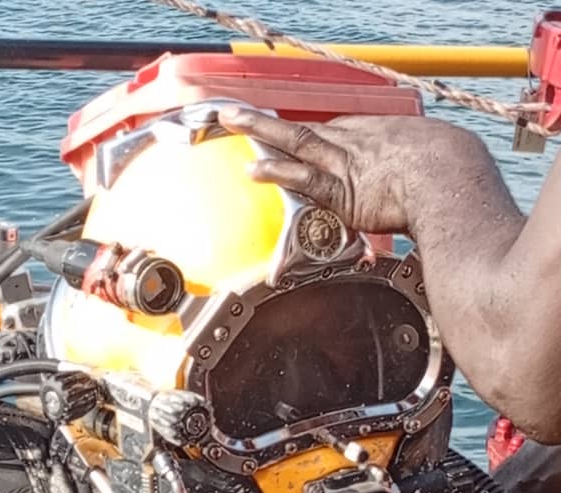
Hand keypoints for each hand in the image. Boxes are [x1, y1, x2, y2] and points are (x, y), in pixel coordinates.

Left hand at [218, 108, 485, 235]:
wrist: (452, 180)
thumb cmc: (455, 175)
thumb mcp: (439, 163)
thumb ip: (421, 177)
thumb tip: (427, 192)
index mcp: (379, 135)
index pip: (334, 131)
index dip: (311, 133)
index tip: (292, 133)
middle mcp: (357, 143)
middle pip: (306, 128)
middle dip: (270, 121)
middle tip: (238, 109)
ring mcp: (346, 164)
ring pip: (295, 140)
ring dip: (259, 129)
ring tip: (230, 119)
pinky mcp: (341, 191)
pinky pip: (302, 178)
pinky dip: (277, 172)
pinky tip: (254, 167)